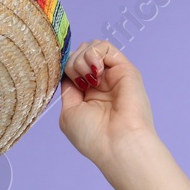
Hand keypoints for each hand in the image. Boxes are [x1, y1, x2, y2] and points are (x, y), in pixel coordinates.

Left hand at [57, 41, 189, 189]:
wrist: (117, 143)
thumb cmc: (92, 135)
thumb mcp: (69, 111)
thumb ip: (67, 89)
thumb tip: (67, 70)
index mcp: (86, 95)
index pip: (71, 68)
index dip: (64, 68)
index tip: (64, 81)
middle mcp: (100, 83)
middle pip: (79, 54)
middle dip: (71, 63)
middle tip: (78, 83)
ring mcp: (112, 74)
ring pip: (91, 47)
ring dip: (81, 59)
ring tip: (87, 79)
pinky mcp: (125, 68)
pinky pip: (106, 46)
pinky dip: (94, 53)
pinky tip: (95, 72)